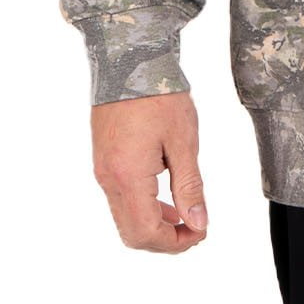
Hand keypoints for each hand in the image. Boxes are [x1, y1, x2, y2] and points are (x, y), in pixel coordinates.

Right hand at [90, 90, 208, 252]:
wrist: (129, 61)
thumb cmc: (158, 96)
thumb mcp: (183, 140)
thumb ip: (190, 186)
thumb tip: (198, 223)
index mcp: (128, 177)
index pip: (146, 233)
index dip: (176, 243)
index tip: (201, 232)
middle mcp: (109, 180)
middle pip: (132, 234)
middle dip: (165, 240)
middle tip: (195, 228)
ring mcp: (102, 172)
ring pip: (125, 219)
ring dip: (155, 224)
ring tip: (186, 213)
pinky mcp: (104, 162)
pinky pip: (121, 199)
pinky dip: (143, 207)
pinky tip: (166, 195)